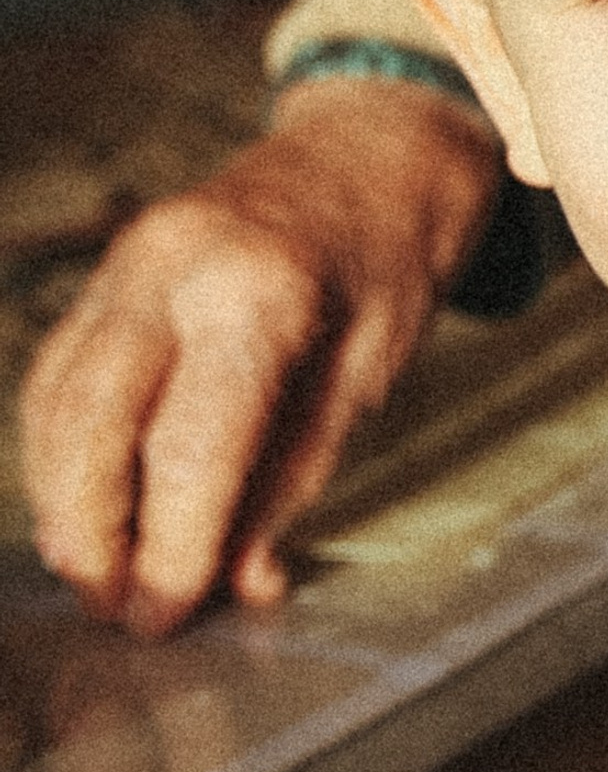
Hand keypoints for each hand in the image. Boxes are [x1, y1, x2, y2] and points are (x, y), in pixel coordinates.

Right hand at [17, 76, 502, 637]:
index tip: (167, 613)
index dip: (170, 543)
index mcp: (258, 290)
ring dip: (63, 502)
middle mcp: (172, 268)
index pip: (190, 443)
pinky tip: (85, 508)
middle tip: (117, 609)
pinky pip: (59, 374)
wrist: (367, 158)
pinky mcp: (106, 273)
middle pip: (92, 425)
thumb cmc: (383, 266)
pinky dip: (61, 451)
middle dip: (91, 533)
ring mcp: (126, 263)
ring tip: (97, 576)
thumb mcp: (370, 373)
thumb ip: (297, 475)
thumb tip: (242, 585)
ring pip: (58, 403)